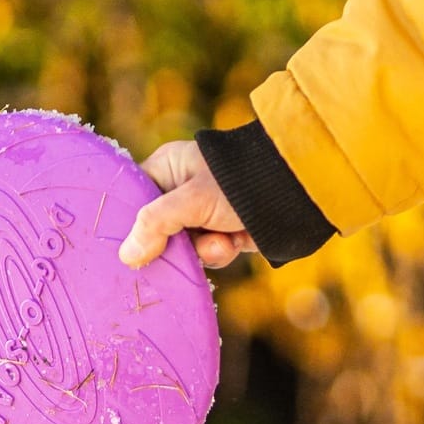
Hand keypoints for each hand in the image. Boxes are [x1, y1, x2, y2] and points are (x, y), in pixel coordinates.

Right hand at [118, 140, 255, 268]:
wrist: (296, 195)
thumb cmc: (239, 184)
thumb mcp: (192, 200)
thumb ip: (155, 224)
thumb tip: (127, 255)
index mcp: (167, 168)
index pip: (133, 199)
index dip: (129, 224)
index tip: (128, 248)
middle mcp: (180, 190)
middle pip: (154, 231)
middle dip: (172, 246)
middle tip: (179, 251)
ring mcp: (201, 214)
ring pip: (181, 248)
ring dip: (201, 251)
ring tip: (221, 240)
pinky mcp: (220, 233)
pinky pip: (204, 254)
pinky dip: (218, 253)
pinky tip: (233, 242)